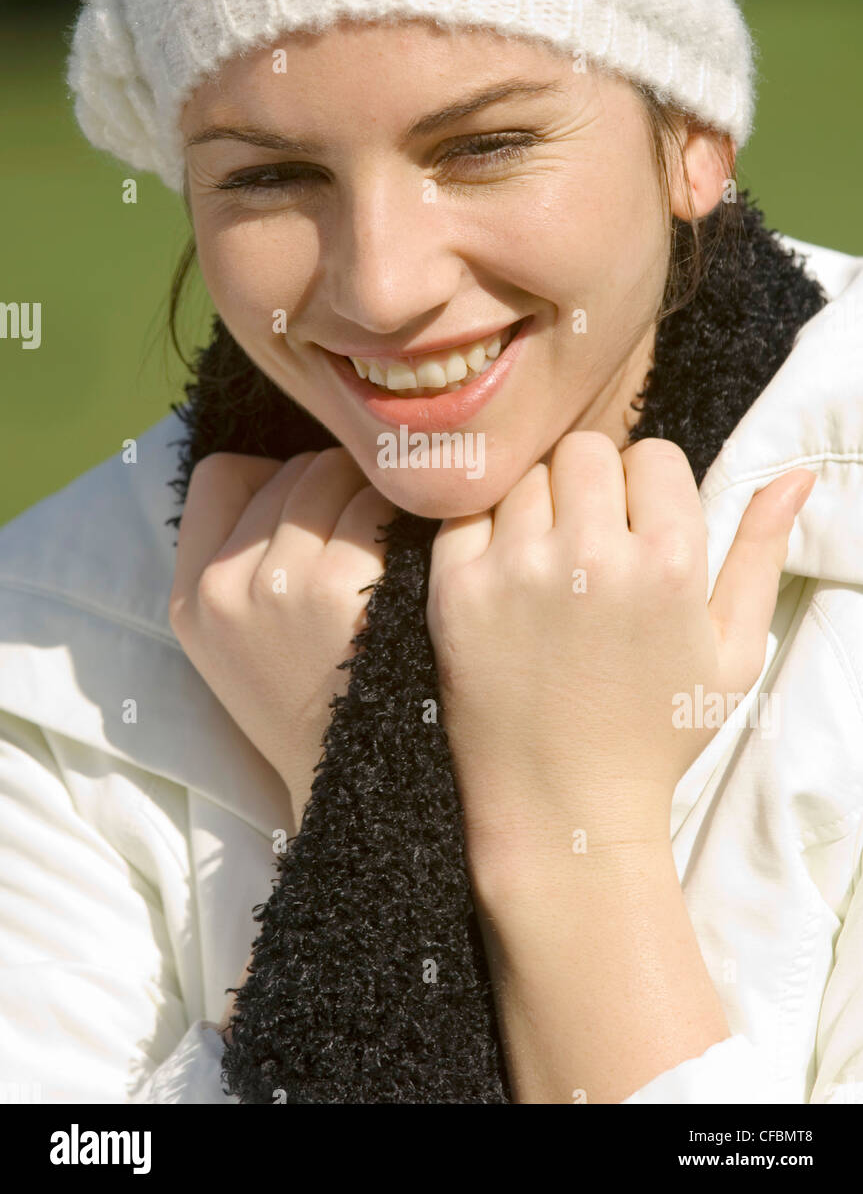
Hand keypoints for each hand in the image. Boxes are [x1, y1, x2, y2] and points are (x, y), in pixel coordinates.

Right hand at [169, 448, 396, 827]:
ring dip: (376, 498)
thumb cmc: (310, 699)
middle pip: (293, 471)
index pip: (221, 475)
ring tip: (392, 550)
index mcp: (193, 597)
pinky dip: (408, 520)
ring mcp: (284, 586)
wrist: (358, 784)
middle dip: (338, 489)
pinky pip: (382, 507)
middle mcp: (227, 586)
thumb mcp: (236, 641)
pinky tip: (418, 558)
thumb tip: (292, 460)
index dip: (273, 479)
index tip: (308, 515)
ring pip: (340, 477)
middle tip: (368, 536)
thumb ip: (240, 555)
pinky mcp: (345, 591)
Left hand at [426, 432, 815, 883]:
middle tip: (591, 541)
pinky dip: (485, 533)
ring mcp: (517, 570)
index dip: (649, 489)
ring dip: (540, 507)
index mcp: (670, 562)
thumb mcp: (734, 652)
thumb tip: (795, 474)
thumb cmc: (657, 732)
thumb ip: (761, 554)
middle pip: (585, 450)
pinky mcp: (456, 589)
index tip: (640, 531)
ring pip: (527, 476)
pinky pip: (468, 513)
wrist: (564, 806)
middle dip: (594, 484)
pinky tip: (506, 578)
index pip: (654, 454)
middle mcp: (591, 556)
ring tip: (549, 568)